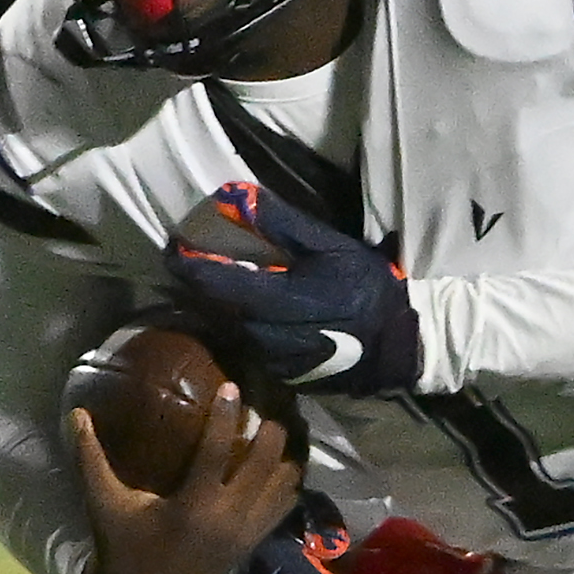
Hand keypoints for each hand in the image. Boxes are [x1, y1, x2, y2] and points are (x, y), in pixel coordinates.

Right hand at [73, 384, 301, 573]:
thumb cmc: (122, 547)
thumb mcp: (104, 503)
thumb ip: (91, 457)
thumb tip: (77, 412)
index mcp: (193, 506)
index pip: (218, 452)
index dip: (227, 416)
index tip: (234, 387)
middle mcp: (228, 518)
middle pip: (267, 463)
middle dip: (273, 430)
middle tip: (272, 401)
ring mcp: (246, 532)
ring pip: (285, 485)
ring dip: (287, 454)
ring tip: (282, 425)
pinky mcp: (253, 542)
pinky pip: (285, 506)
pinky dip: (289, 482)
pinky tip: (284, 460)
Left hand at [168, 181, 421, 395]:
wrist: (401, 344)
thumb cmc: (367, 288)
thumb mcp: (330, 246)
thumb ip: (283, 224)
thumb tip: (239, 197)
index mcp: (278, 300)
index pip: (213, 283)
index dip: (186, 264)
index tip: (171, 247)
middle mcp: (267, 336)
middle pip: (217, 309)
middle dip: (204, 287)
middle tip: (196, 263)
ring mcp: (274, 361)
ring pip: (233, 330)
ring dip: (225, 309)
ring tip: (228, 289)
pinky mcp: (284, 377)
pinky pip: (253, 348)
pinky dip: (248, 329)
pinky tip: (260, 316)